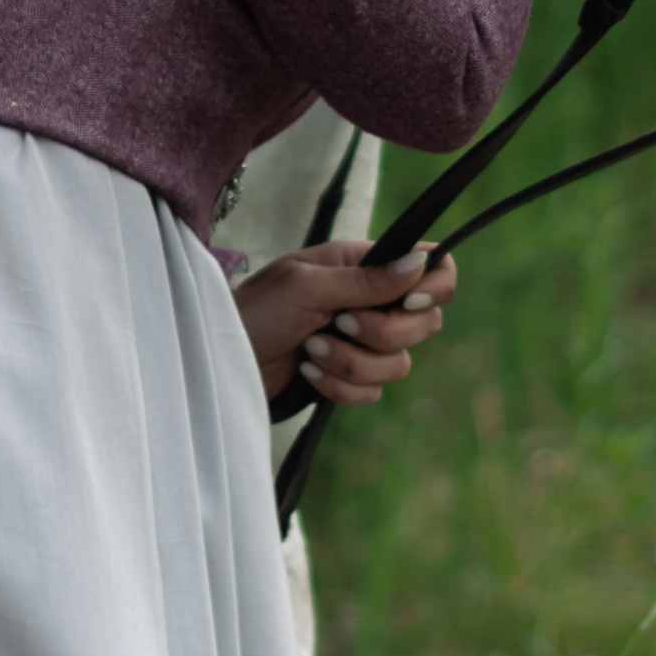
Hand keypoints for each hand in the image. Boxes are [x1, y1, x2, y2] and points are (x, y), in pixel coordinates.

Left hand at [232, 240, 458, 407]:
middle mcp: (372, 300)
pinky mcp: (350, 375)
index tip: (406, 302)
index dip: (432, 287)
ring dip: (352, 363)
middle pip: (424, 323)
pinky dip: (340, 387)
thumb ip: (365, 280)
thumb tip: (420, 263)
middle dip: (381, 333)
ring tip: (310, 350)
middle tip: (338, 323)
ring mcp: (363, 340)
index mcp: (365, 264)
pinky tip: (308, 372)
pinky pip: (374, 391)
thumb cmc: (256, 310)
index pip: (432, 267)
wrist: (223, 359)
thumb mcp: (306, 286)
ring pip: (399, 363)